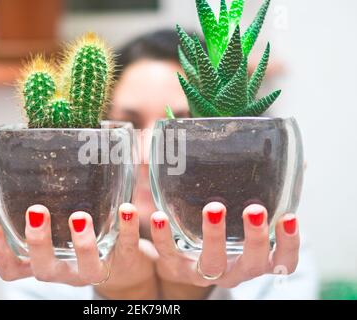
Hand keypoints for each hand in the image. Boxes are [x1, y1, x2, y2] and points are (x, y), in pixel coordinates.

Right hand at [0, 203, 157, 298]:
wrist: (124, 266)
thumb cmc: (83, 239)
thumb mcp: (60, 228)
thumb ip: (48, 202)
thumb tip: (34, 148)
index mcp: (46, 261)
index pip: (12, 268)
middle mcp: (66, 270)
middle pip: (44, 269)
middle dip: (38, 242)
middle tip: (37, 211)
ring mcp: (95, 269)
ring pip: (87, 268)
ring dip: (82, 243)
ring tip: (80, 216)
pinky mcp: (124, 262)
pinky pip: (126, 248)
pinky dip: (128, 228)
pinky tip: (127, 208)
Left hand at [151, 203, 299, 296]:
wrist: (180, 263)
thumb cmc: (222, 235)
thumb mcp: (243, 219)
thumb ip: (266, 193)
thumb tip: (295, 162)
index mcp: (254, 258)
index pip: (283, 261)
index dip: (289, 243)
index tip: (290, 216)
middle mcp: (234, 269)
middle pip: (252, 263)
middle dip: (256, 237)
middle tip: (254, 209)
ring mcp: (204, 272)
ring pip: (212, 263)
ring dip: (214, 236)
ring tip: (213, 207)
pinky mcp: (175, 267)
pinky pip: (169, 254)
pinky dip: (164, 236)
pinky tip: (160, 216)